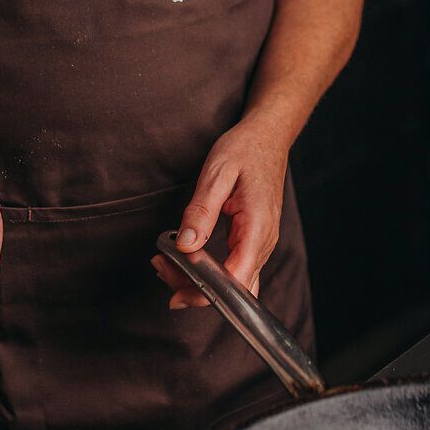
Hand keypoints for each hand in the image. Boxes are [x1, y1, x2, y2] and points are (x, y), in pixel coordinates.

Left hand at [151, 115, 288, 309]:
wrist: (268, 137)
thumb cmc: (245, 150)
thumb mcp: (217, 174)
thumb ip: (201, 211)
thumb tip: (184, 245)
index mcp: (257, 226)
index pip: (234, 278)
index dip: (205, 292)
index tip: (175, 291)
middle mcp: (264, 241)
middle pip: (232, 286)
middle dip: (195, 288)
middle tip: (160, 267)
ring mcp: (262, 243)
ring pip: (233, 281)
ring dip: (200, 280)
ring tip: (167, 264)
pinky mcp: (254, 240)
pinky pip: (235, 268)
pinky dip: (211, 272)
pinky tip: (188, 262)